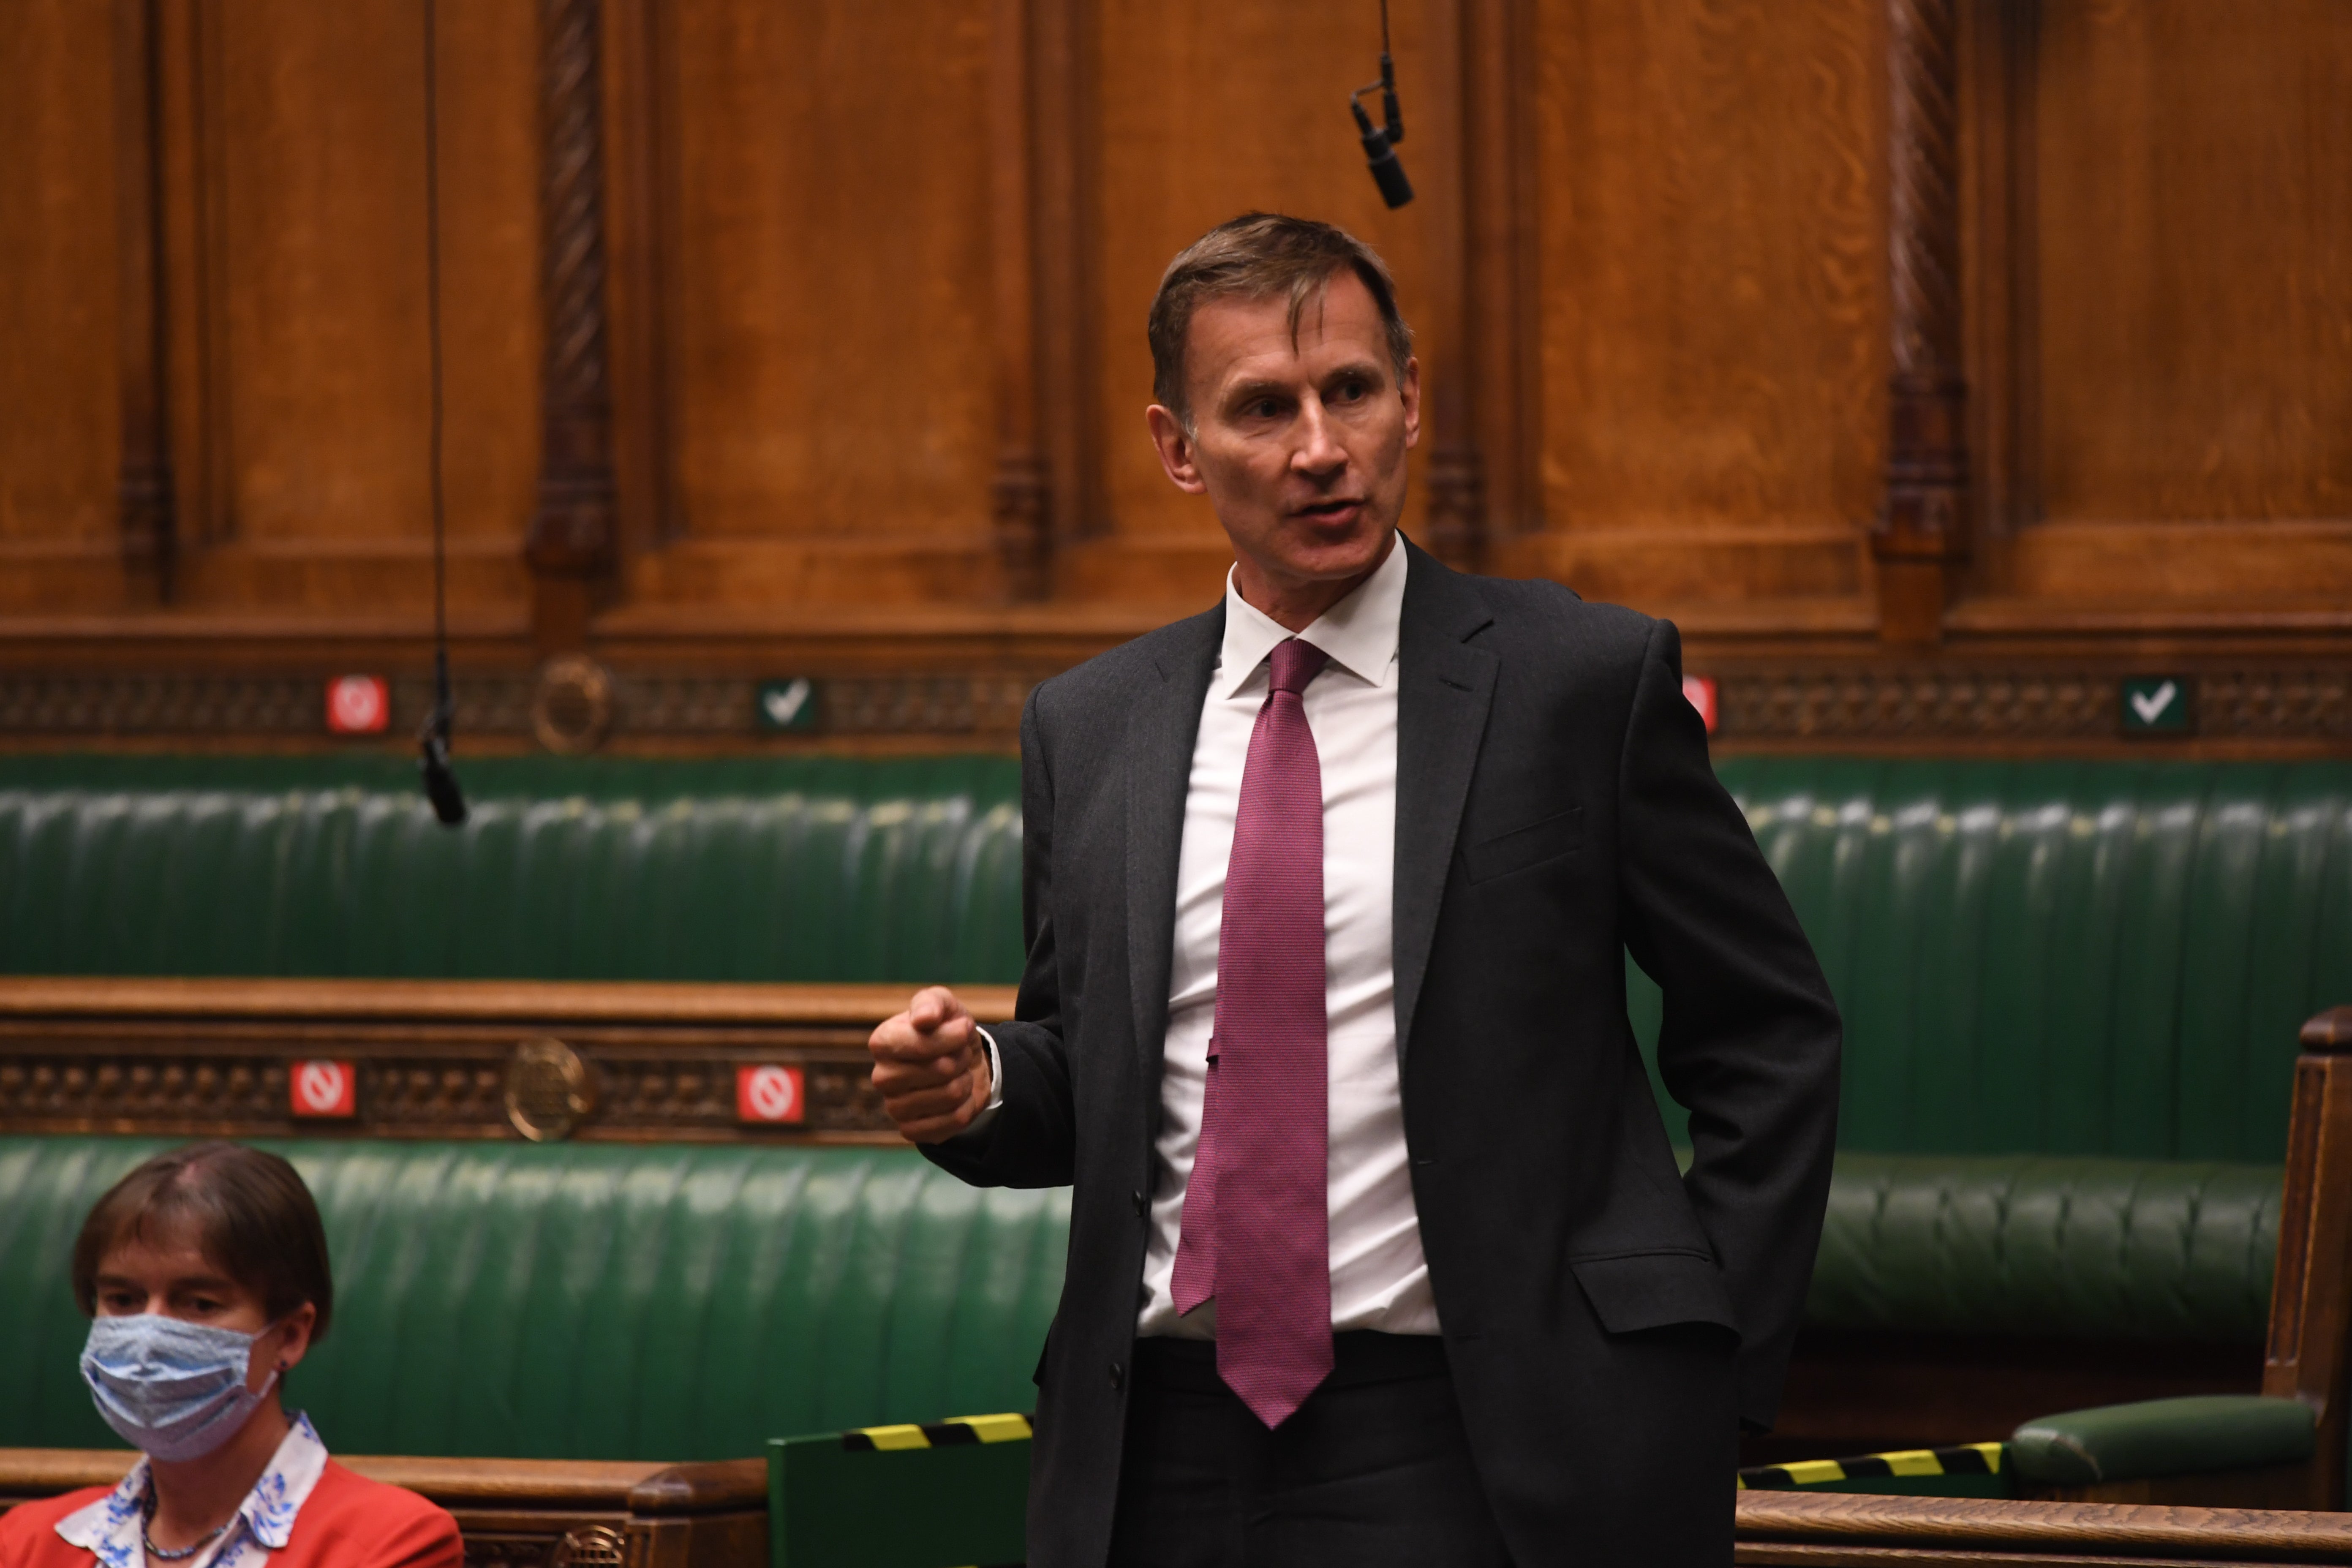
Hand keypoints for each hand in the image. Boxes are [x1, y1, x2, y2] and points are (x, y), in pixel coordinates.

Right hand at [868, 986, 992, 1143]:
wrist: (964, 1062)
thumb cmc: (947, 1030)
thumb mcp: (944, 1005)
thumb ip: (932, 1003)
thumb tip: (924, 1018)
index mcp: (882, 1042)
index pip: (919, 1044)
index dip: (951, 1037)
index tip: (963, 1028)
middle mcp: (881, 1077)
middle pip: (940, 1070)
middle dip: (961, 1058)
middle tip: (958, 1054)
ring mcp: (894, 1107)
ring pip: (949, 1095)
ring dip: (965, 1081)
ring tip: (958, 1073)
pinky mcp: (911, 1130)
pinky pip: (952, 1121)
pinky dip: (966, 1107)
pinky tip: (959, 1098)